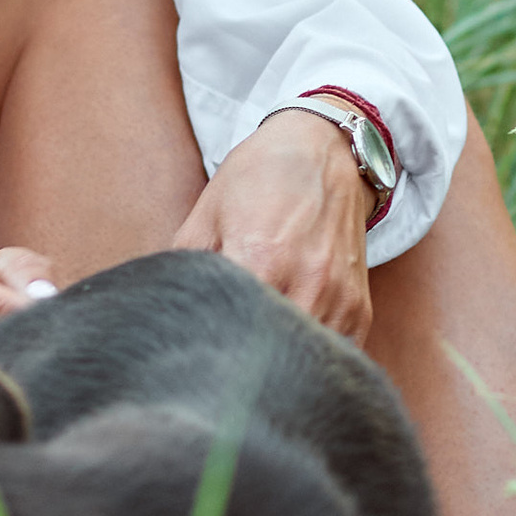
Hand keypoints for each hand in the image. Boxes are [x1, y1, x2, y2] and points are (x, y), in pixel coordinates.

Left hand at [173, 109, 371, 339]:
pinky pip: (337, 355)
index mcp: (259, 260)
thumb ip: (184, 270)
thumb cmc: (257, 179)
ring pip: (304, 361)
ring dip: (280, 363)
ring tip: (259, 357)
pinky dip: (312, 359)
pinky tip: (291, 347)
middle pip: (269, 352)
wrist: (322, 152)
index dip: (211, 344)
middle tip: (227, 358)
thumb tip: (156, 313)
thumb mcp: (205, 217)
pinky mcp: (359, 309)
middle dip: (245, 361)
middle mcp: (305, 284)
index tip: (199, 346)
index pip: (230, 328)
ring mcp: (337, 299)